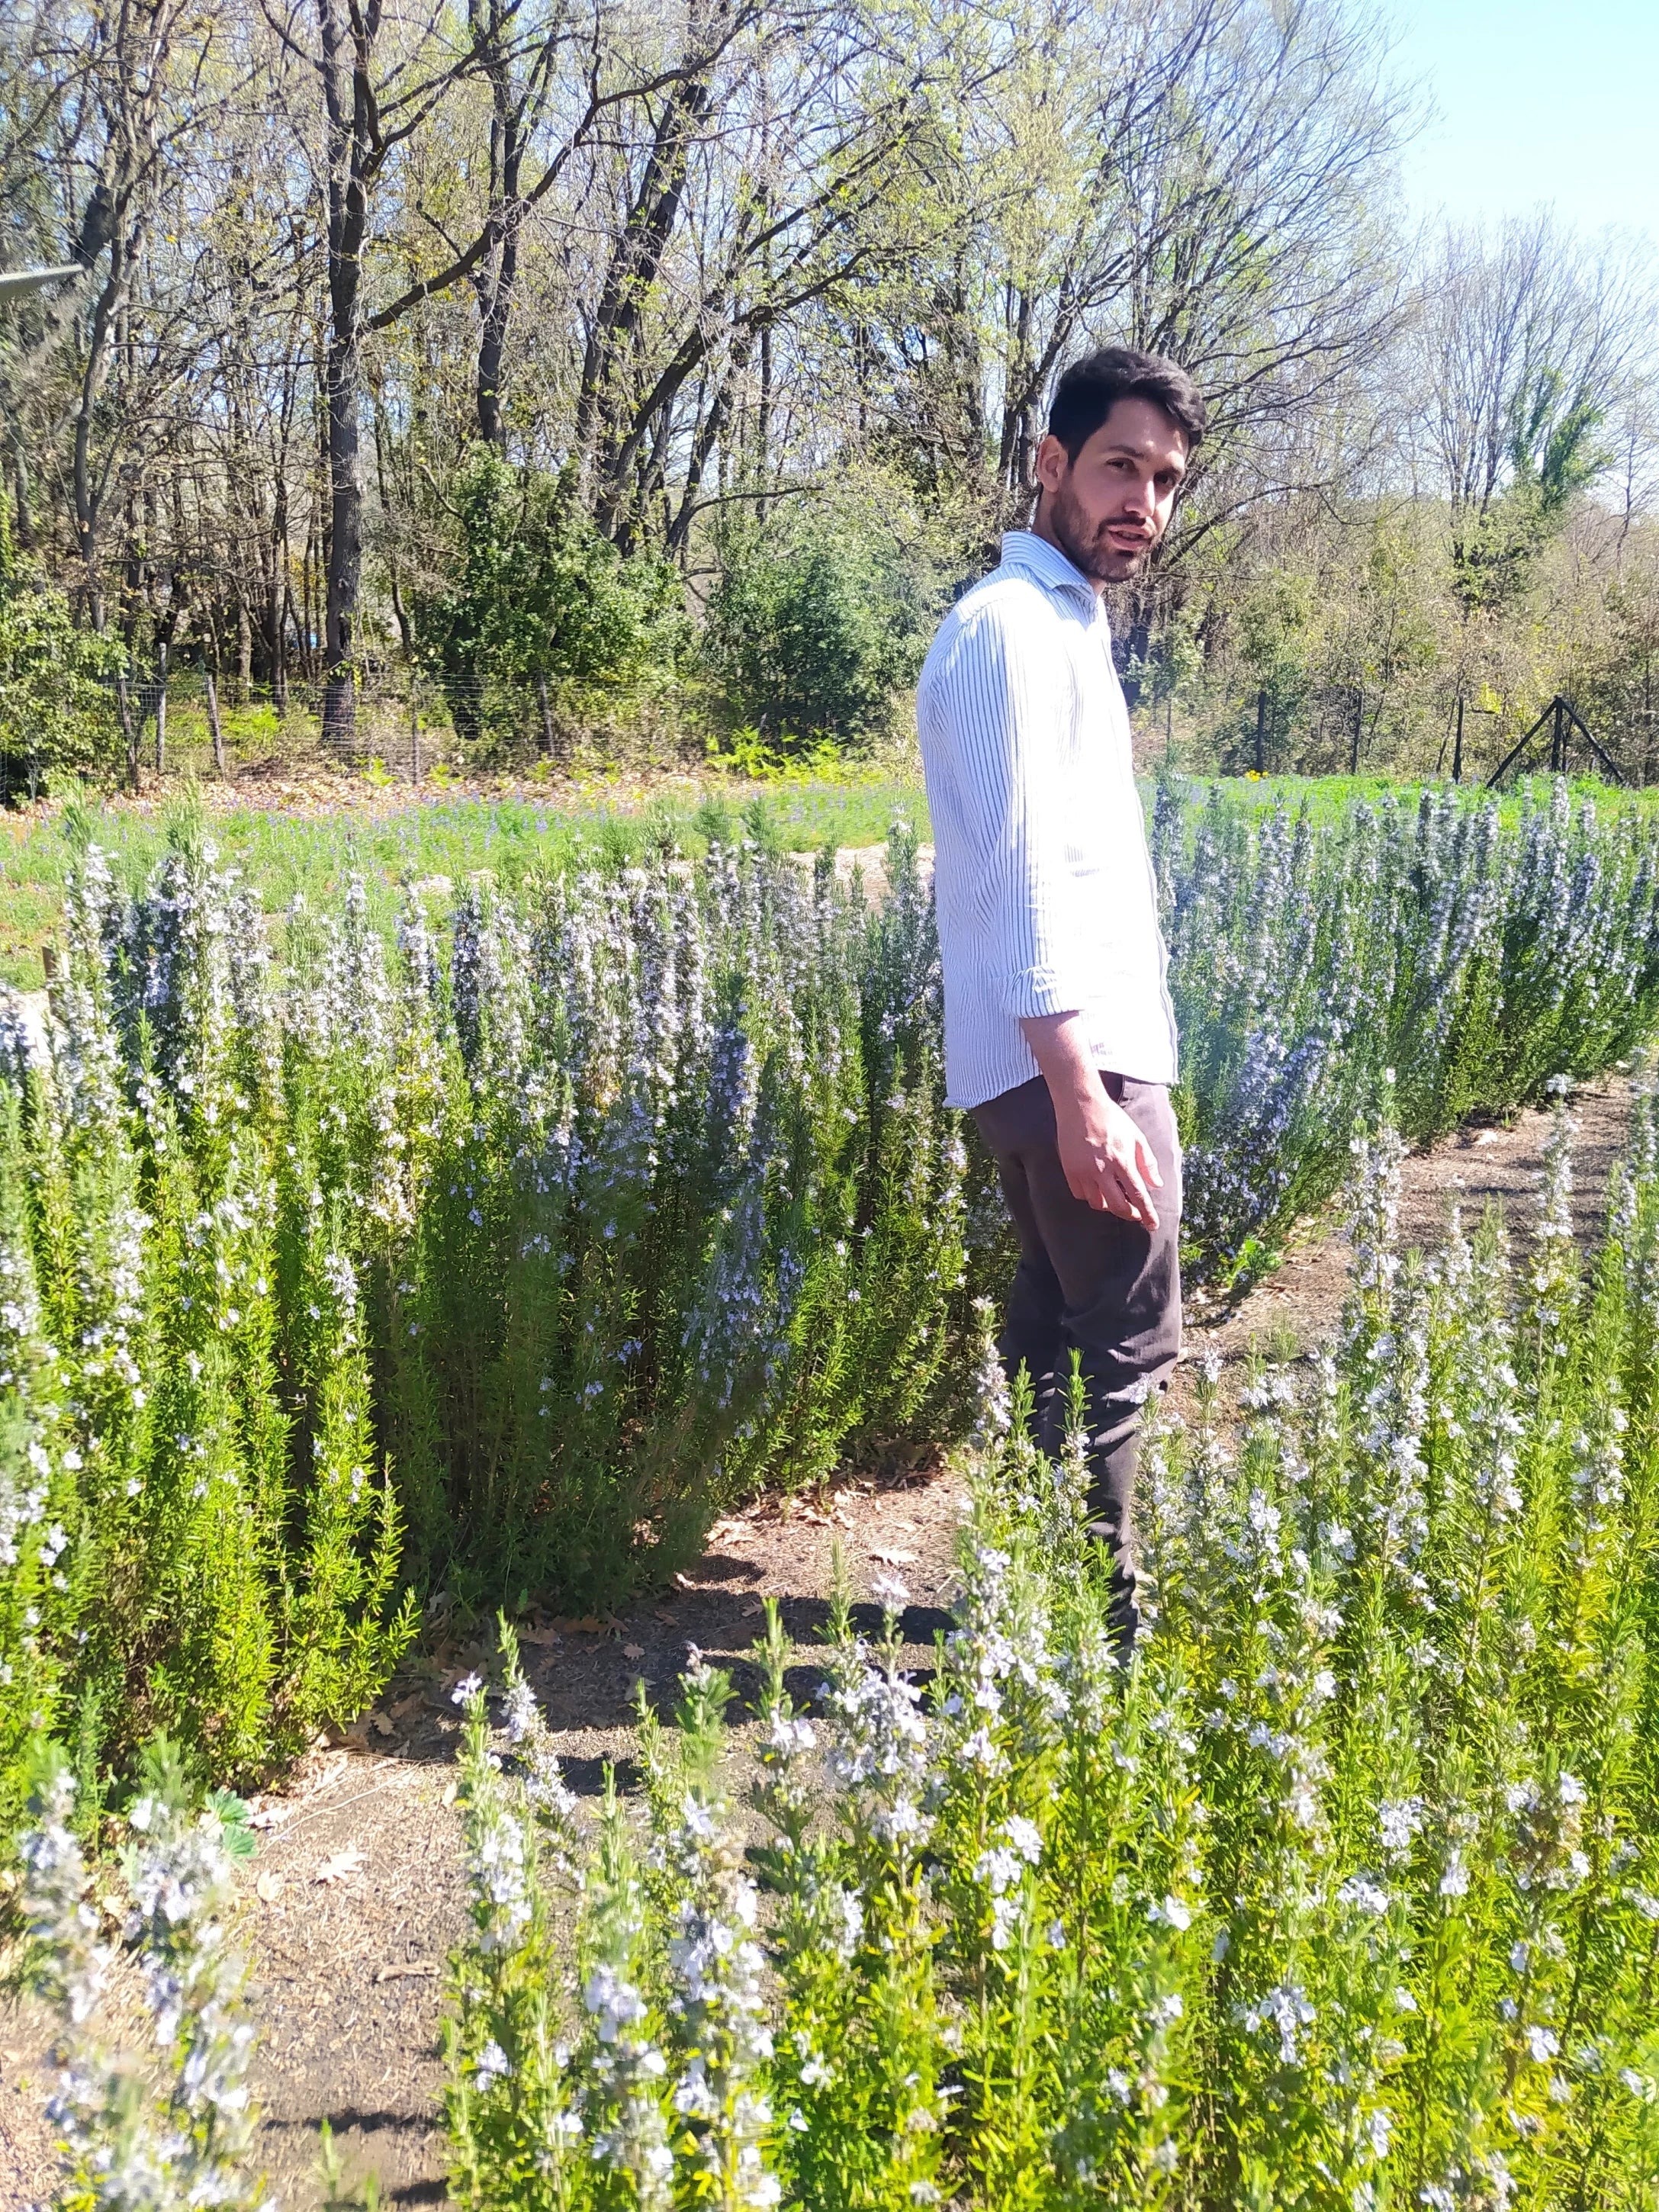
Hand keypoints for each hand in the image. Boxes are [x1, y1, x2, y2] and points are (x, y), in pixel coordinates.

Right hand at [1053, 1083, 1162, 1230]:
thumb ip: (1147, 1162)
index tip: (1153, 1224)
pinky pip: (1080, 1194)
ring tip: (1115, 1197)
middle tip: (1135, 1213)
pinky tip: (1097, 1188)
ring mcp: (1083, 1171)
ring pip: (1097, 1203)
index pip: (1138, 1194)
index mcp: (1122, 1160)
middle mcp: (1102, 1169)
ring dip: (1109, 1206)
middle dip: (1129, 1214)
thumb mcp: (1136, 1137)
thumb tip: (1156, 1184)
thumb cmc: (1111, 1119)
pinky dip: (1091, 1196)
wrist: (1081, 1106)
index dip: (1146, 1212)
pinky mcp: (1069, 1170)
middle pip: (1117, 1206)